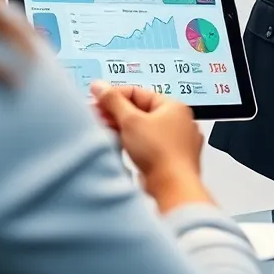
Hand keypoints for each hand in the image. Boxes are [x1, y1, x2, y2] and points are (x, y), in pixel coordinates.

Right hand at [90, 82, 212, 212]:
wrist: (173, 186)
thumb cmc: (161, 153)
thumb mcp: (131, 121)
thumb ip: (114, 102)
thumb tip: (100, 86)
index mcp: (173, 106)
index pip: (138, 93)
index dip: (114, 96)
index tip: (95, 99)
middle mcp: (178, 121)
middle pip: (140, 111)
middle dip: (116, 114)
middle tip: (96, 116)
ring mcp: (176, 141)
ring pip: (143, 130)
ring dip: (123, 130)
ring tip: (105, 132)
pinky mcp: (169, 158)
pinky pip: (148, 145)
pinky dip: (133, 144)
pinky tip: (120, 147)